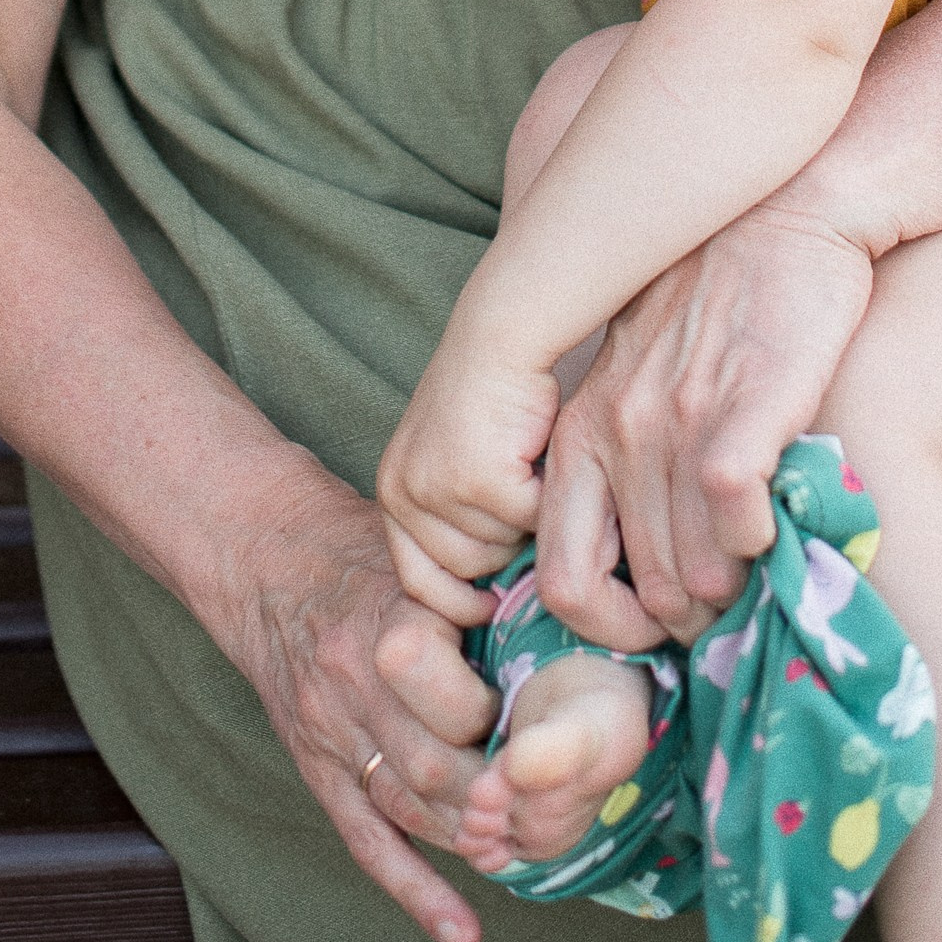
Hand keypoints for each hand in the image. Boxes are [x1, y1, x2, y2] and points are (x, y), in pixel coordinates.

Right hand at [210, 460, 501, 941]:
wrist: (264, 556)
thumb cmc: (360, 546)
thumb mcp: (421, 550)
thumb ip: (479, 592)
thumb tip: (571, 624)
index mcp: (388, 619)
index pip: (456, 697)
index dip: (507, 723)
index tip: (545, 723)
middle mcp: (353, 684)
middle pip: (434, 766)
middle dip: (497, 792)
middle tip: (546, 796)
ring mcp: (331, 733)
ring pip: (409, 808)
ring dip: (470, 836)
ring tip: (523, 847)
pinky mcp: (316, 768)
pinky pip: (366, 840)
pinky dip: (416, 890)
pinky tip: (461, 929)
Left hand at [376, 312, 558, 616]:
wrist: (504, 332)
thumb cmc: (492, 395)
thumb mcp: (455, 462)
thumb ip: (460, 520)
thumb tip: (490, 593)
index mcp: (392, 492)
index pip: (415, 581)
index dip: (455, 602)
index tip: (489, 609)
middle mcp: (404, 494)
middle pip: (467, 570)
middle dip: (504, 544)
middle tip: (525, 499)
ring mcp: (436, 487)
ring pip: (501, 549)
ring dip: (526, 520)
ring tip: (530, 469)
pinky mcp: (476, 477)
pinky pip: (529, 522)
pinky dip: (548, 497)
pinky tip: (544, 456)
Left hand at [535, 197, 875, 647]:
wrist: (785, 209)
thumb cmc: (718, 298)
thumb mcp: (637, 373)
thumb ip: (625, 456)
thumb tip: (638, 561)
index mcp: (581, 432)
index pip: (558, 581)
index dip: (607, 630)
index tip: (655, 623)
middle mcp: (617, 433)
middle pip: (637, 595)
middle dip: (685, 624)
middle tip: (724, 611)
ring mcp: (678, 421)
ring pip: (693, 574)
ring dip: (731, 594)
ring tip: (758, 577)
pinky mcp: (745, 405)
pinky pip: (739, 519)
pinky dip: (763, 545)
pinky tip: (780, 525)